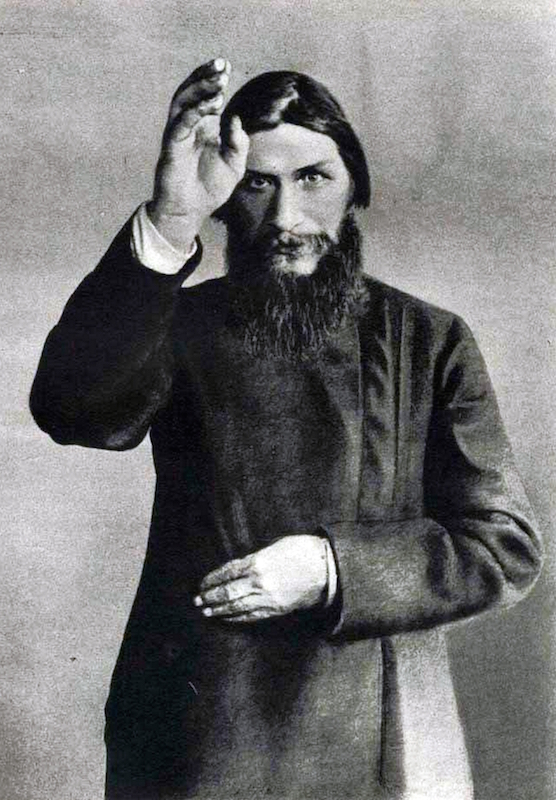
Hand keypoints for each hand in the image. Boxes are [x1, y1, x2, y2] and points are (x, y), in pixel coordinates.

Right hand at [148, 58, 248, 249]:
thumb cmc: (209, 190)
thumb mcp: (234, 165)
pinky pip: (180, 123)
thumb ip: (238, 142)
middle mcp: (186, 128)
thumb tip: (236, 118)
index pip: (203, 98)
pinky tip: (211, 104)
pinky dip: (195, 111)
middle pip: (190, 93)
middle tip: (221, 64)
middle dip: (204, 76)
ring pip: (182, 102)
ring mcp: (177, 136)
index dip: (212, 81)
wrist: (191, 212)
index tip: (226, 68)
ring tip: (218, 81)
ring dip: (199, 88)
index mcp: (200, 129)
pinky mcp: (171, 148)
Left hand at [194, 535, 328, 622]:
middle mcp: (259, 582)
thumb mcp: (274, 546)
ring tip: (207, 611)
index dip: (213, 579)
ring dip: (220, 609)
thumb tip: (238, 568)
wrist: (326, 569)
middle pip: (228, 592)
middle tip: (198, 600)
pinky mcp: (276, 609)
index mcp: (257, 562)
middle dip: (211, 596)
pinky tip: (227, 617)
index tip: (202, 583)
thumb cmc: (301, 550)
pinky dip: (237, 617)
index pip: (228, 573)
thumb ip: (255, 557)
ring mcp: (267, 598)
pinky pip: (252, 615)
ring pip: (237, 606)